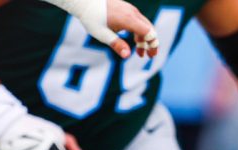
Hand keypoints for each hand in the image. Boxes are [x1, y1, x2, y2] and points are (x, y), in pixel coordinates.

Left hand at [40, 0, 157, 58]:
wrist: (84, 0)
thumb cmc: (92, 18)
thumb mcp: (103, 34)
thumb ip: (117, 45)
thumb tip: (127, 55)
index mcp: (129, 19)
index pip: (150, 33)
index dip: (153, 45)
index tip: (150, 55)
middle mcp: (133, 13)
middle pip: (150, 29)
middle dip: (151, 44)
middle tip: (149, 56)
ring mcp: (130, 9)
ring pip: (144, 25)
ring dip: (144, 38)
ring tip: (139, 51)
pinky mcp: (127, 9)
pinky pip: (138, 21)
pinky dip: (139, 31)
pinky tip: (133, 39)